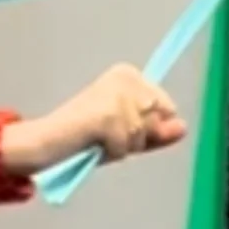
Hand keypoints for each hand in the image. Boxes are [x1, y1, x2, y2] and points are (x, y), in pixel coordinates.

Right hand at [2, 64, 188, 172]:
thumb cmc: (82, 136)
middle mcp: (125, 77)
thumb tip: (183, 128)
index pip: (166, 107)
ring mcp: (116, 95)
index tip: (115, 124)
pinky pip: (126, 147)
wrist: (46, 141)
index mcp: (129, 74)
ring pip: (142, 136)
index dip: (146, 127)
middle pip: (157, 121)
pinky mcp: (108, 114)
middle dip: (135, 138)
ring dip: (121, 147)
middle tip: (104, 134)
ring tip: (96, 139)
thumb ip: (156, 131)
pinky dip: (110, 153)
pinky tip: (90, 143)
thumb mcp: (127, 133)